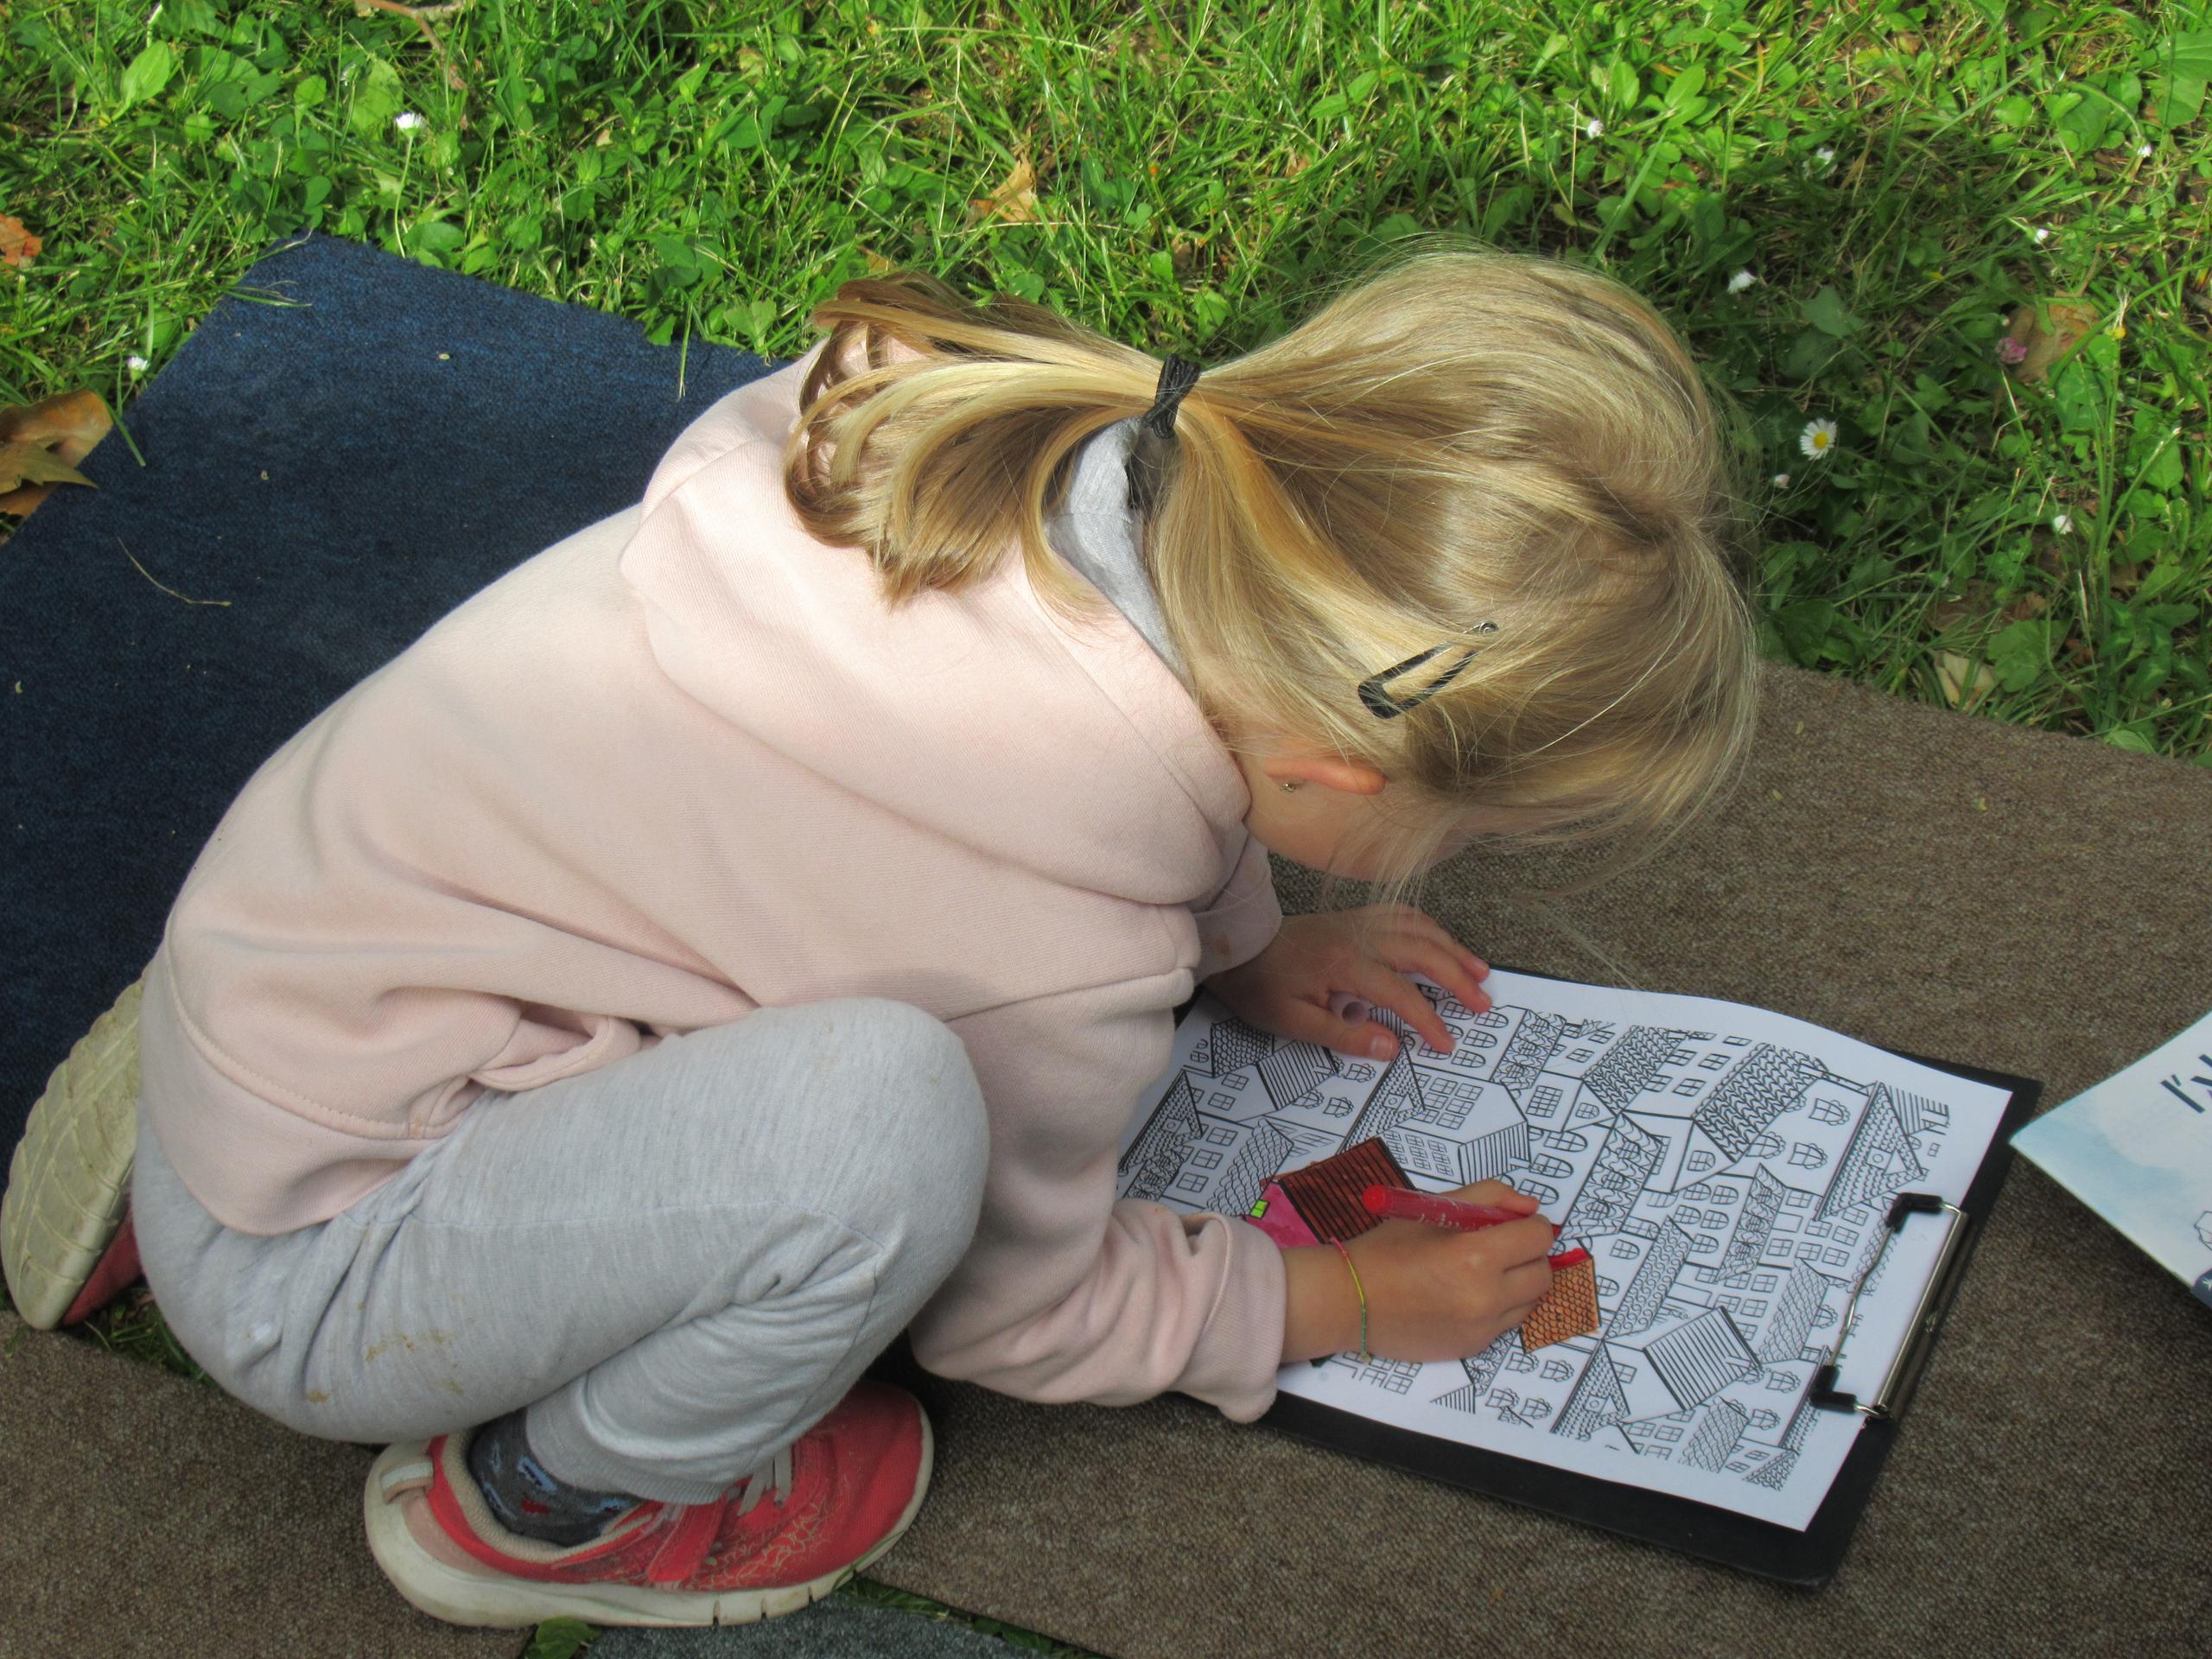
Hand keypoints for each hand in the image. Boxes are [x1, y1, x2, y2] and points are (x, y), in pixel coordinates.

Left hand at [1205, 904, 1491, 1061]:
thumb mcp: (1293, 1022)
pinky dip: (1431, 927)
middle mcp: (1359, 936)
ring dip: (1453, 949)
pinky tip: (1444, 942)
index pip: (1401, 993)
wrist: (1238, 946)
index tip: (1447, 1043)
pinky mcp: (1355, 917)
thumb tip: (1392, 1047)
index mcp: (1345, 964)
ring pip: (1419, 928)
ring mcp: (1358, 922)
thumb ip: (1344, 1036)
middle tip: (1482, 1004)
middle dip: (1457, 978)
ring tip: (1480, 972)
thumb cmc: (1262, 986)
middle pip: (1422, 951)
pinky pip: (1403, 914)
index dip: (1428, 1019)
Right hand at [1320, 1181, 1557, 1362]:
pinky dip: (1498, 1306)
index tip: (1513, 1223)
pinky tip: (1466, 1295)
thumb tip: (1528, 1206)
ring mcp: (1482, 1327)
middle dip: (1529, 1254)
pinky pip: (1507, 1322)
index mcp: (1476, 1255)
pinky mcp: (1474, 1347)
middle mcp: (1486, 1296)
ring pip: (1530, 1301)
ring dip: (1517, 1282)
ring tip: (1481, 1272)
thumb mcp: (1434, 1208)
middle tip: (1501, 1246)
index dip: (1530, 1224)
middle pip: (1542, 1273)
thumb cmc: (1387, 1249)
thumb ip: (1488, 1197)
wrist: (1350, 1301)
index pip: (1538, 1237)